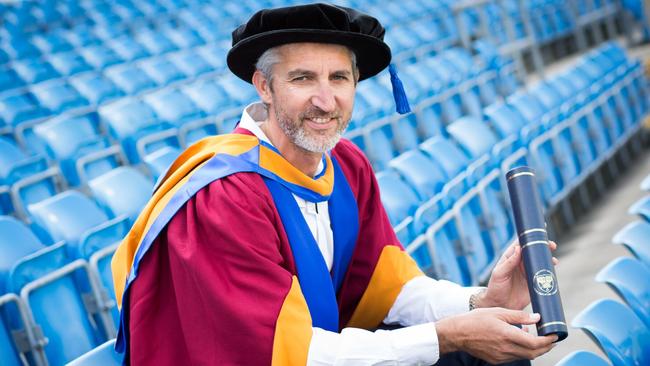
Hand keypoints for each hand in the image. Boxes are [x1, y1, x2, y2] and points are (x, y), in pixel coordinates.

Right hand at [437, 308, 557, 363]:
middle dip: (546, 347)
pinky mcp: (496, 360)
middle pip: (534, 353)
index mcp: (508, 335)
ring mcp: (501, 357)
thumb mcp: (498, 312)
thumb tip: (536, 318)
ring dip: (535, 350)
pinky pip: (515, 357)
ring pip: (525, 356)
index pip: (535, 343)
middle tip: (551, 339)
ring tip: (537, 339)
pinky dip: (522, 351)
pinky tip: (520, 342)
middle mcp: (506, 349)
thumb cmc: (476, 320)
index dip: (548, 341)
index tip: (555, 335)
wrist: (458, 334)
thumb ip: (519, 316)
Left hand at [477, 241, 558, 309]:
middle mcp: (521, 263)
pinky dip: (550, 270)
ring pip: (540, 261)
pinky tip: (554, 269)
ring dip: (548, 258)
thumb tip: (518, 248)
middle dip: (543, 246)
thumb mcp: (499, 274)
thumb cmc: (496, 288)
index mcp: (511, 257)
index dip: (528, 236)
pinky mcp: (534, 282)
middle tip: (551, 245)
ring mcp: (528, 272)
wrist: (500, 305)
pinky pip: (544, 274)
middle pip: (534, 251)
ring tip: (554, 260)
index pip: (520, 244)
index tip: (537, 231)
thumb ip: (509, 262)